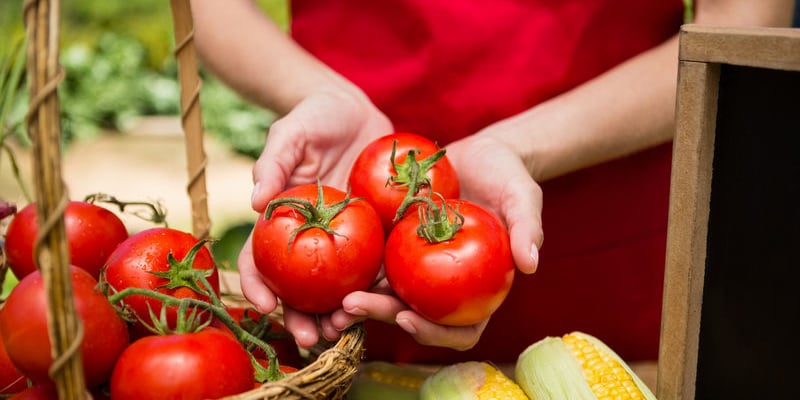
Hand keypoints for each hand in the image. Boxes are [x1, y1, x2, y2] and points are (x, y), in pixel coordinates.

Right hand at [238, 88, 391, 347]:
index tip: (266, 306)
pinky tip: (387, 305)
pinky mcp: (378, 236)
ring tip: (346, 331)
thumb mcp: (291, 132)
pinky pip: (379, 266)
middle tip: (312, 337)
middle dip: (301, 318)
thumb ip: (273, 162)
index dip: (258, 286)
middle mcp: (310, 240)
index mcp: (281, 222)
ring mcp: (345, 242)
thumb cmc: (314, 118)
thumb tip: (256, 202)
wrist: (358, 112)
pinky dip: (380, 289)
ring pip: (339, 289)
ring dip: (341, 315)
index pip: (260, 261)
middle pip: (299, 289)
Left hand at [328, 133, 543, 349]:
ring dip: (359, 303)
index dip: (435, 334)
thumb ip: (527, 227)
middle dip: (381, 316)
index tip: (409, 318)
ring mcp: (416, 269)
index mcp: (477, 289)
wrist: (475, 150)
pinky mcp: (394, 246)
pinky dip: (351, 269)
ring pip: (385, 297)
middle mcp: (443, 287)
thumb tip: (530, 265)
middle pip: (413, 317)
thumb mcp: (522, 194)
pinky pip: (371, 263)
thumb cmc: (506, 175)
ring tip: (332, 298)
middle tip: (352, 306)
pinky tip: (327, 263)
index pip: (461, 329)